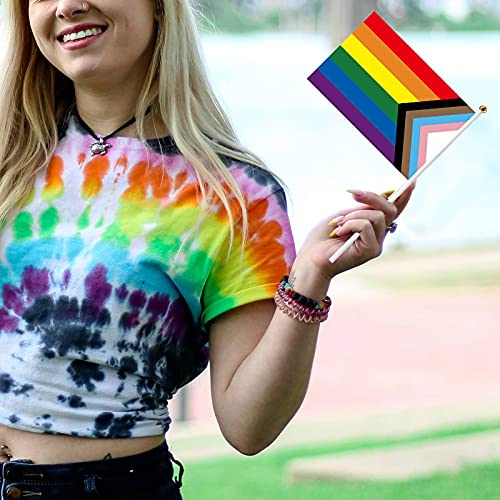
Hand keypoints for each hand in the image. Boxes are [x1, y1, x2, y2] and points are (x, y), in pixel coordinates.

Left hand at [291, 184, 414, 297]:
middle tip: (352, 193)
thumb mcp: (344, 216)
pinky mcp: (371, 251)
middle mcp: (378, 236)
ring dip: (353, 215)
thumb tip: (384, 195)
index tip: (412, 182)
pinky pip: (366, 226)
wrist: (311, 258)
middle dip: (371, 197)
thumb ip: (363, 208)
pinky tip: (338, 233)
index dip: (403, 197)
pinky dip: (349, 224)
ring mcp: (376, 244)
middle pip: (390, 209)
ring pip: (377, 216)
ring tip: (338, 225)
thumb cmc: (322, 238)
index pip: (393, 210)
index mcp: (372, 227)